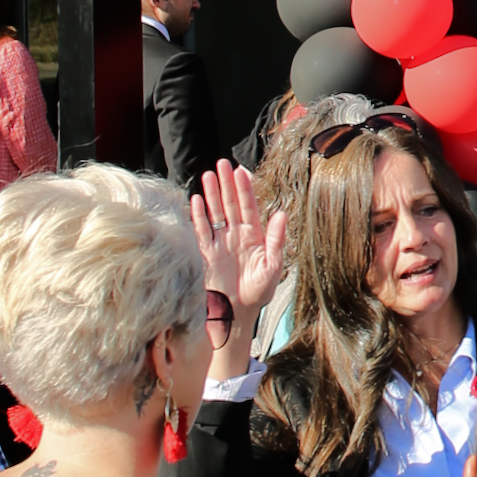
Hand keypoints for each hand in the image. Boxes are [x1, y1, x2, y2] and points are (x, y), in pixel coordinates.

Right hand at [193, 158, 288, 330]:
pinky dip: (198, 215)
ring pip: (215, 212)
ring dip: (212, 194)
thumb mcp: (273, 265)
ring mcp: (220, 242)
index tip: (241, 170)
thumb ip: (276, 239)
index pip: (249, 206)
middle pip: (230, 204)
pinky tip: (195, 200)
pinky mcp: (206, 253)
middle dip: (226, 183)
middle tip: (222, 163)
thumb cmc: (258, 291)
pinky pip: (201, 230)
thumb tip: (281, 213)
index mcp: (254, 236)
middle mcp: (236, 235)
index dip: (245, 188)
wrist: (238, 313)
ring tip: (208, 174)